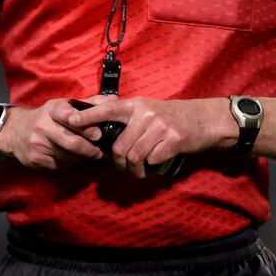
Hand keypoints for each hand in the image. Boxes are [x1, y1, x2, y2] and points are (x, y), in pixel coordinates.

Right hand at [0, 98, 103, 169]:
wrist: (15, 131)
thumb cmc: (47, 118)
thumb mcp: (64, 106)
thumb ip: (90, 104)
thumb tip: (115, 100)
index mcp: (52, 109)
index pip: (69, 116)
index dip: (85, 126)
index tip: (98, 134)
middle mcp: (43, 125)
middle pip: (72, 142)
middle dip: (90, 150)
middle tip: (100, 153)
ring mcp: (38, 143)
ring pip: (68, 156)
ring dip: (81, 158)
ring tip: (88, 155)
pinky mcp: (35, 159)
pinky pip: (59, 165)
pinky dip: (69, 164)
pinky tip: (71, 158)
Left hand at [68, 97, 229, 177]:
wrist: (204, 120)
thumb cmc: (173, 117)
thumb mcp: (149, 109)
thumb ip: (128, 117)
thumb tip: (101, 127)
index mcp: (137, 105)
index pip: (107, 108)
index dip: (88, 115)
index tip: (71, 121)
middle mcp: (145, 114)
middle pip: (120, 146)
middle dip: (119, 163)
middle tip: (125, 168)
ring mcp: (159, 126)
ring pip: (134, 157)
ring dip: (135, 170)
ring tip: (140, 170)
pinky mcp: (172, 140)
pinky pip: (151, 161)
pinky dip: (151, 168)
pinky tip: (155, 165)